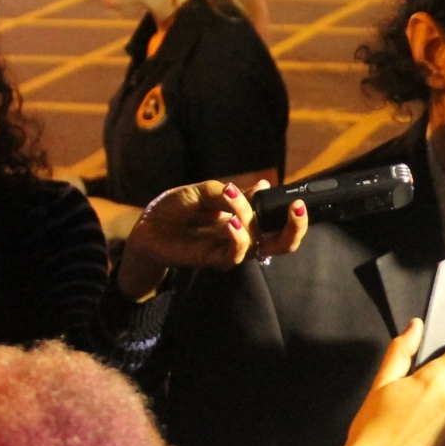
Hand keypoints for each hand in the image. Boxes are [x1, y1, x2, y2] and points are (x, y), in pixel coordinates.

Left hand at [116, 180, 308, 300]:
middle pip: (282, 241)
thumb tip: (262, 187)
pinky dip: (239, 238)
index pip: (275, 217)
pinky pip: (236, 254)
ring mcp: (231, 248)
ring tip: (239, 209)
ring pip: (264, 248)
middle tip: (297, 208)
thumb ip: (230, 192)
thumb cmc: (175, 208)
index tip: (295, 197)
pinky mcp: (215, 259)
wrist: (147, 227)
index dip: (289, 209)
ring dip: (256, 224)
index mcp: (244, 216)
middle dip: (297, 227)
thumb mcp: (203, 190)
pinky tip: (231, 223)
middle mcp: (243, 234)